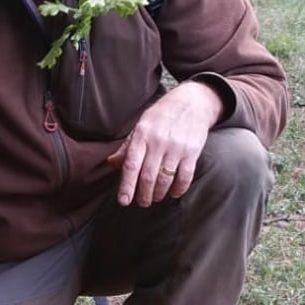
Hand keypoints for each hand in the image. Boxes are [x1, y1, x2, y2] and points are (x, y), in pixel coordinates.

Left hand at [107, 81, 222, 207]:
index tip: (124, 200)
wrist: (193, 102)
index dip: (127, 185)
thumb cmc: (163, 115)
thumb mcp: (141, 126)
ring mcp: (176, 147)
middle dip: (143, 195)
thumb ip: (127, 147)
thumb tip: (111, 163)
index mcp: (142, 135)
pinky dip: (178, 189)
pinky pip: (185, 177)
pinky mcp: (192, 152)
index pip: (131, 164)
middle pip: (148, 176)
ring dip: (159, 193)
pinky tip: (173, 193)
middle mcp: (158, 141)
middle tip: (142, 202)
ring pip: (165, 179)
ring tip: (155, 197)